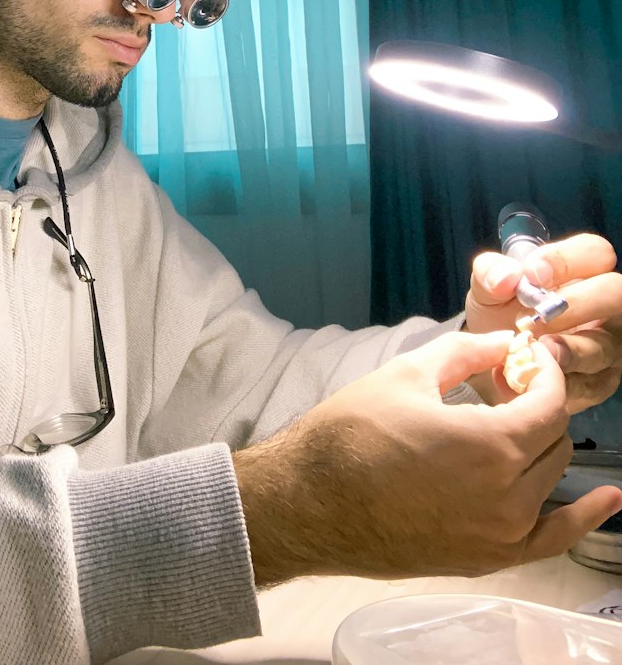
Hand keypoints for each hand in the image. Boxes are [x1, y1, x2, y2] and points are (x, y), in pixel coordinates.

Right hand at [233, 330, 621, 585]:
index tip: (525, 356)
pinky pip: (553, 539)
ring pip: (551, 480)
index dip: (542, 372)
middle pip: (553, 439)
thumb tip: (503, 344)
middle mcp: (508, 496)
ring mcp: (501, 534)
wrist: (311, 502)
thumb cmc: (352, 433)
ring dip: (542, 445)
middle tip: (505, 383)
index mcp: (492, 445)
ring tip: (511, 421)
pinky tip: (607, 500)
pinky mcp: (487, 559)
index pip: (549, 402)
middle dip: (537, 403)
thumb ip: (465, 353)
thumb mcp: (408, 374)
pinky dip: (583, 518)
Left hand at [465, 233, 621, 412]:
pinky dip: (561, 382)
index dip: (566, 259)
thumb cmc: (500, 314)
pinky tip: (535, 377)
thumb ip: (490, 272)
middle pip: (614, 294)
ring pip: (605, 345)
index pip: (595, 252)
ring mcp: (606, 345)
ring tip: (538, 349)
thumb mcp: (487, 288)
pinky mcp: (600, 382)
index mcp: (581, 271)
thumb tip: (506, 276)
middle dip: (576, 303)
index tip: (531, 275)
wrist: (490, 363)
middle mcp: (602, 307)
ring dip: (571, 349)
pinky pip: (592, 384)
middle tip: (537, 316)